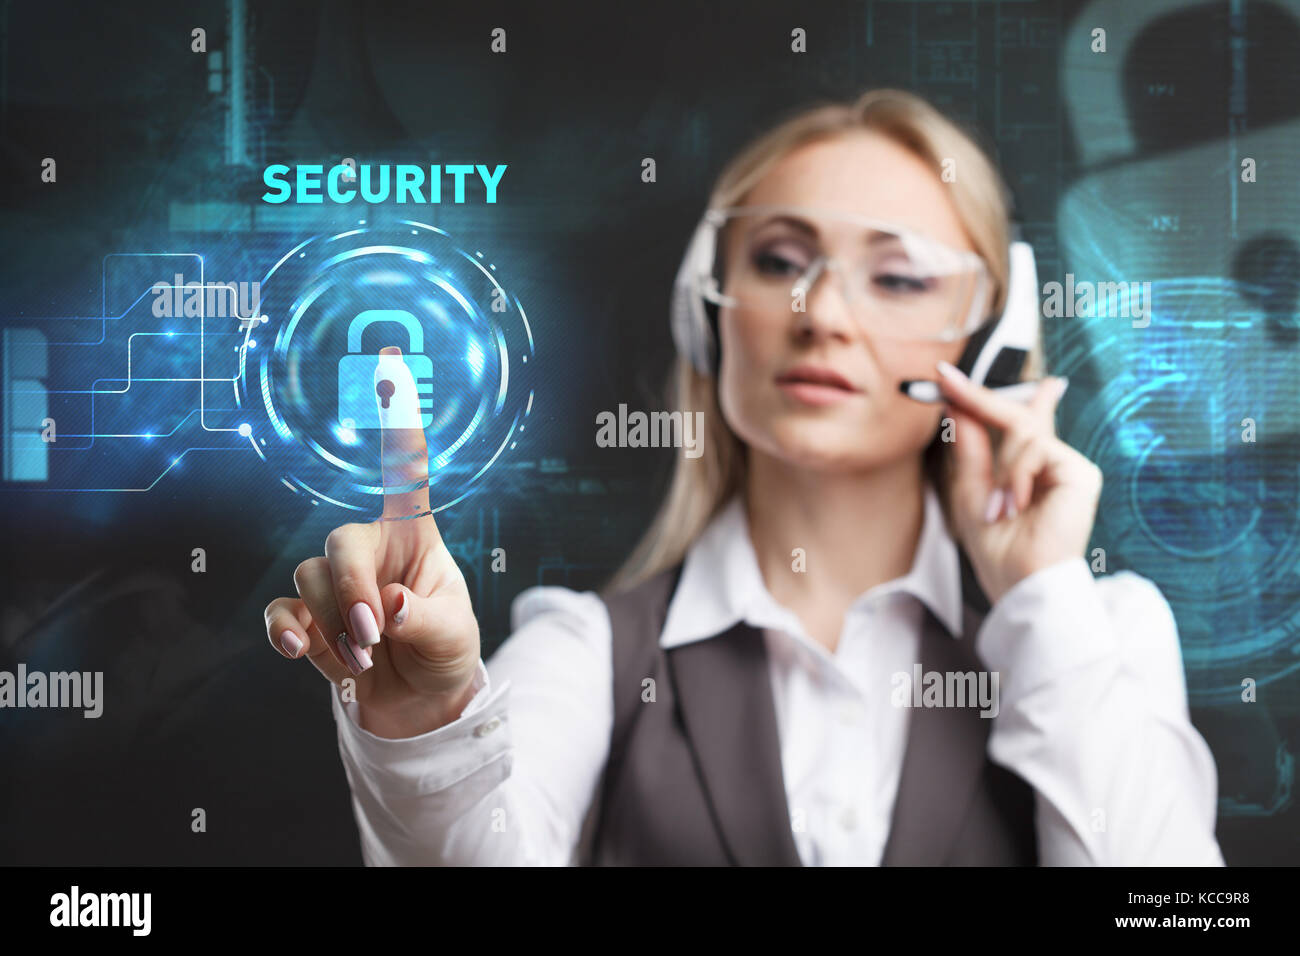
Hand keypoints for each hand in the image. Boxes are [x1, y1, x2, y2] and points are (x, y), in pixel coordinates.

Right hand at [263, 346, 481, 737]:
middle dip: (348, 591)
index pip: (403, 473)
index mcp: (415, 537)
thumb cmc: (445, 653)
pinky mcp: (309, 620)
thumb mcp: (454, 635)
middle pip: (339, 543)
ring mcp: (336, 585)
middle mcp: (371, 551)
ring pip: (309, 581)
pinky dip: (287, 632)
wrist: (420, 707)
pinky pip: (283, 613)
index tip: (390, 364)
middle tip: (371, 637)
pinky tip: (299, 651)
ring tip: (365, 659)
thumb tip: (383, 608)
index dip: (397, 420)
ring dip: (333, 625)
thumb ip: (423, 618)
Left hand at [935, 361, 1102, 605]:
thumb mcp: (971, 491)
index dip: (982, 397)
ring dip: (1000, 471)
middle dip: (979, 397)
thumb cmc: (999, 551)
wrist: (1021, 585)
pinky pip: (1037, 449)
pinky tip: (1016, 505)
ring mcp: (1068, 467)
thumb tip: (958, 406)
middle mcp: (1051, 464)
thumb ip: (971, 447)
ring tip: (997, 510)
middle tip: (945, 380)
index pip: (1012, 421)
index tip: (949, 377)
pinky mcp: (1081, 473)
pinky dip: (1016, 476)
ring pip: (1022, 432)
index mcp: (1027, 469)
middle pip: (1018, 415)